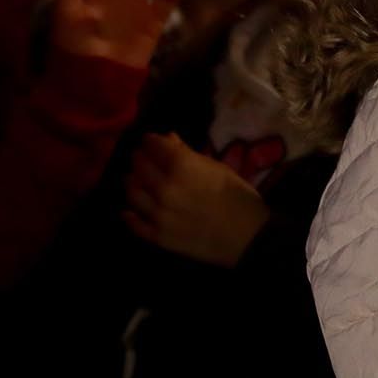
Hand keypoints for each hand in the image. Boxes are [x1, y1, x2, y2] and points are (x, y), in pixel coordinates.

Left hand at [123, 133, 270, 267]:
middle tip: (144, 159)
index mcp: (181, 165)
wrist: (248, 238)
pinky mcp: (158, 236)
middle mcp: (164, 187)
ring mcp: (158, 213)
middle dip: (140, 159)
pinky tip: (130, 210)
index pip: (152, 145)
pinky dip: (130, 214)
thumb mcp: (218, 168)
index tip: (152, 142)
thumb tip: (168, 139)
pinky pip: (135, 223)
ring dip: (133, 183)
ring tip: (137, 181)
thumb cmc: (239, 197)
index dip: (151, 141)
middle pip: (139, 166)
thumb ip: (189, 153)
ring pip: (132, 192)